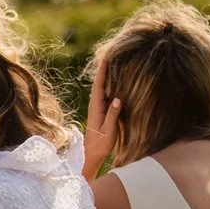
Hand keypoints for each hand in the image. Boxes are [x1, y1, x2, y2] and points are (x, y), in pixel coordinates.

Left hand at [84, 60, 122, 176]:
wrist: (92, 154)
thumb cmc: (100, 144)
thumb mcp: (108, 131)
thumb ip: (112, 115)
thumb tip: (117, 99)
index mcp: (96, 107)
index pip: (99, 85)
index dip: (102, 71)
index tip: (106, 57)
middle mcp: (95, 105)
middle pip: (100, 83)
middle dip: (104, 69)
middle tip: (111, 54)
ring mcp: (98, 108)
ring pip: (102, 88)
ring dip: (107, 76)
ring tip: (113, 63)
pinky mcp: (101, 112)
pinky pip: (106, 95)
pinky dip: (109, 85)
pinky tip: (115, 81)